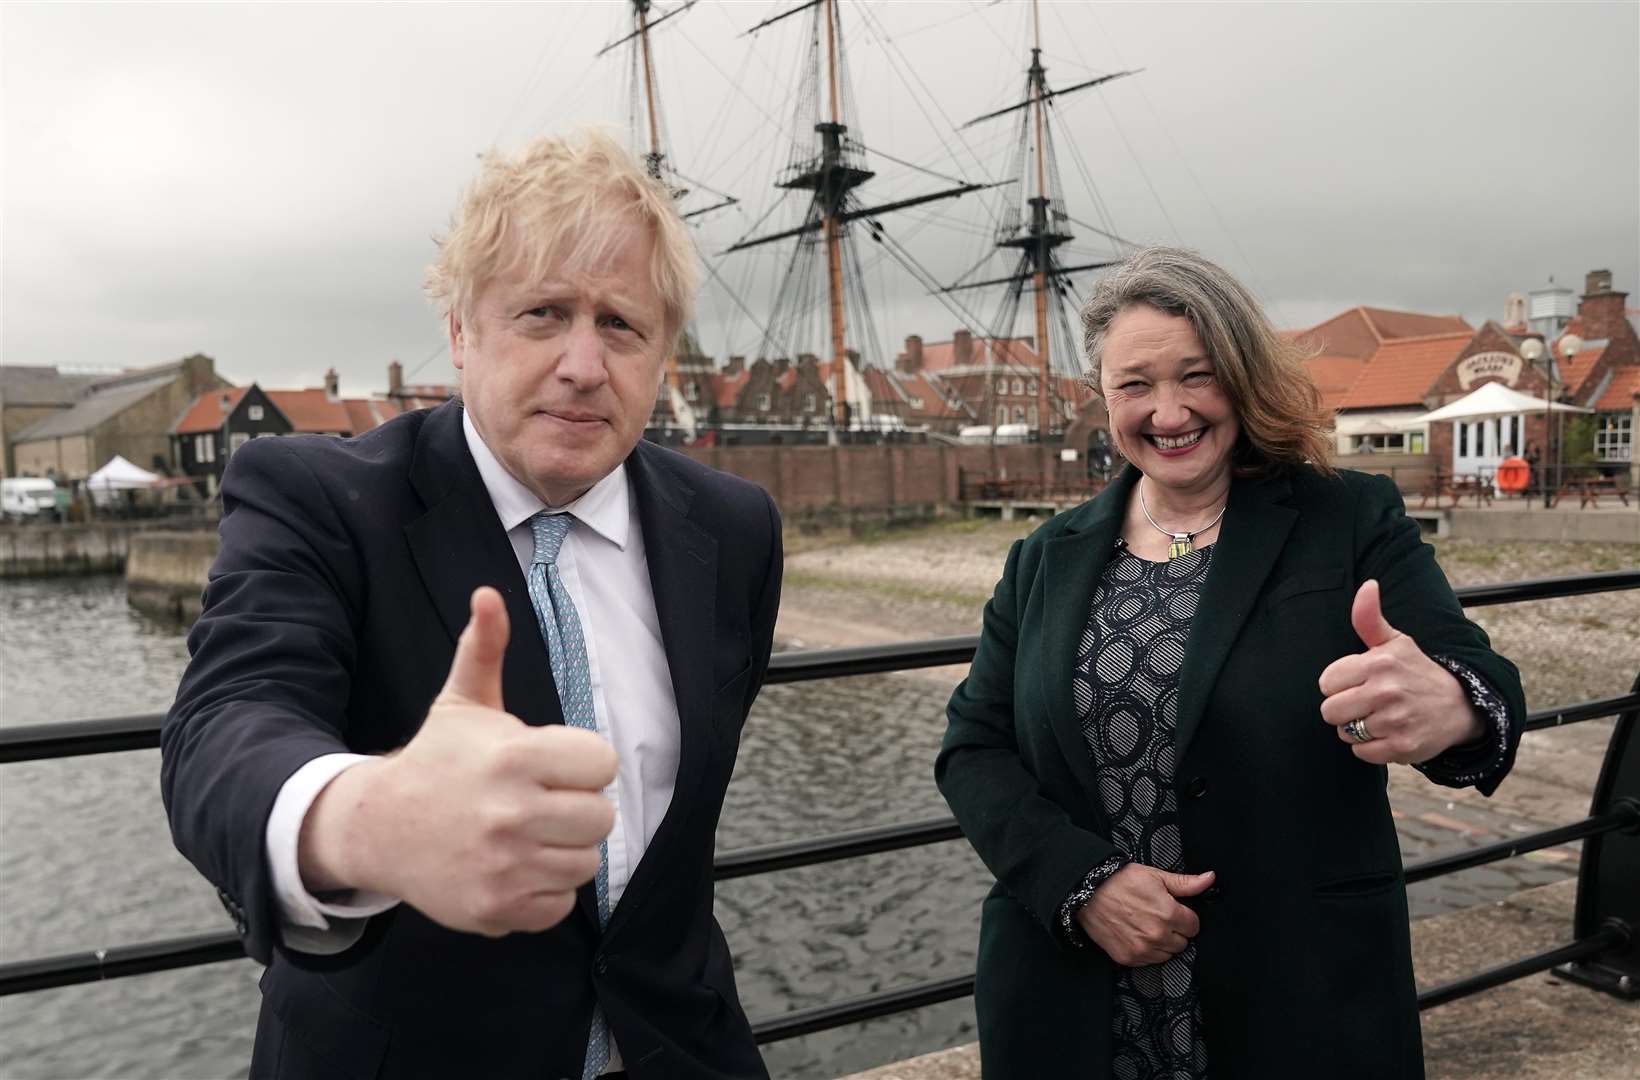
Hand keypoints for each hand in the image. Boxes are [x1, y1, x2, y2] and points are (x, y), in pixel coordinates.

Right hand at [299, 586, 617, 936]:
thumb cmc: (435, 762)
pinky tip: (514, 867)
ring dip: (563, 850)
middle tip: (542, 802)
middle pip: (602, 817)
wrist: (377, 828)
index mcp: (514, 757)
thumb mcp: (461, 703)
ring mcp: (504, 865)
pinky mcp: (496, 908)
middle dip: (576, 808)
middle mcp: (511, 813)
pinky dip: (544, 891)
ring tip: (528, 834)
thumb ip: (484, 649)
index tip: (554, 765)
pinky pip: (560, 904)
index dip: (582, 763)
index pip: (602, 764)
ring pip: (585, 863)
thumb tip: (488, 594)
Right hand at [1075, 864, 1213, 966]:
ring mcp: (1142, 949)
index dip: (1184, 917)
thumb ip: (1185, 883)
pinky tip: (1136, 934)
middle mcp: (1158, 935)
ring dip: (1161, 943)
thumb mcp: (1155, 876)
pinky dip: (1146, 951)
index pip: (1194, 926)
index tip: (1173, 910)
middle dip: (1174, 930)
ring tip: (1145, 925)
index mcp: (1169, 914)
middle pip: (1182, 942)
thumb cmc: (1121, 881)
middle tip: (1157, 916)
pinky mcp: (1128, 958)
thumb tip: (1209, 879)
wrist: (1087, 891)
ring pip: (1167, 954)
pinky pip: (1149, 961)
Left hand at [1318, 580, 1480, 764]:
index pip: (1326, 682)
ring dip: (1357, 729)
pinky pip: (1361, 752)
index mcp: (1379, 663)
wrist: (1461, 706)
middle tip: (1365, 703)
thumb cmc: (1417, 671)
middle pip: (1329, 711)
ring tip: (1379, 717)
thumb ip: (1369, 618)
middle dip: (1343, 709)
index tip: (1357, 682)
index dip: (1338, 685)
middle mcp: (1386, 691)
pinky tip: (1388, 733)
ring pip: (1345, 732)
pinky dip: (1370, 747)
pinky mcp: (1402, 747)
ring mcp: (1395, 720)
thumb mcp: (1396, 642)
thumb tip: (1368, 585)